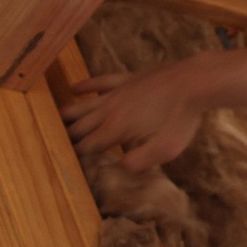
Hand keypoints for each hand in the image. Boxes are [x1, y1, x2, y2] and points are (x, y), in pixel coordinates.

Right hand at [61, 60, 206, 169]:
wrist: (193, 83)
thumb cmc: (182, 118)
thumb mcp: (165, 149)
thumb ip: (140, 161)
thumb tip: (119, 168)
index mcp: (116, 129)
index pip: (88, 146)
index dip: (75, 155)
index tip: (64, 162)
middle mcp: (110, 110)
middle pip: (81, 126)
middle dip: (67, 137)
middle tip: (52, 144)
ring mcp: (117, 92)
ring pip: (85, 104)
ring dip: (69, 114)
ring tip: (54, 121)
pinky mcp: (127, 78)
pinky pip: (100, 81)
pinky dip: (86, 85)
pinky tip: (74, 88)